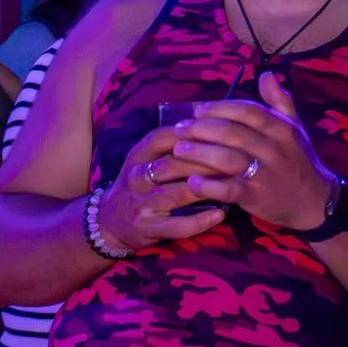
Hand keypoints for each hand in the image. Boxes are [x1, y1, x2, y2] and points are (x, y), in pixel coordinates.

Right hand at [98, 127, 227, 250]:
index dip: (193, 133)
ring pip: (177, 193)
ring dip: (208, 188)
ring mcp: (140, 203)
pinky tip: (221, 214)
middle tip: (239, 158)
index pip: (163, 137)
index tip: (223, 130)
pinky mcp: (146, 227)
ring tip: (234, 184)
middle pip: (174, 165)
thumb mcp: (148, 158)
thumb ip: (176, 142)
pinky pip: (176, 225)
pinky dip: (199, 220)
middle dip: (208, 160)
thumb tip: (219, 119)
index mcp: (139, 155)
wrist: (108, 222)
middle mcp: (137, 177)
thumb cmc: (141, 183)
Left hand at [169, 74, 340, 234]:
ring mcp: (265, 173)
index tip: (198, 110)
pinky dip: (209, 186)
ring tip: (179, 149)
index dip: (220, 108)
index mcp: (283, 129)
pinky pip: (229, 190)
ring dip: (200, 153)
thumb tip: (266, 75)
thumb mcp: (295, 129)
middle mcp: (274, 149)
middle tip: (180, 129)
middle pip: (233, 133)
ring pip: (228, 159)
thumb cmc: (298, 161)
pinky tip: (193, 181)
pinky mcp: (257, 197)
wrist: (313, 201)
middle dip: (201, 128)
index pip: (248, 111)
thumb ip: (280, 102)